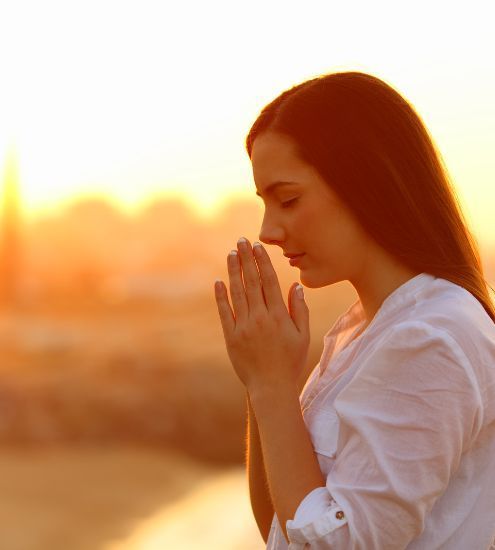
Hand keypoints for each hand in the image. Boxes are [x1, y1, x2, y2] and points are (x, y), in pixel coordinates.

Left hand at [214, 237, 309, 393]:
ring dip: (233, 272)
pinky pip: (225, 313)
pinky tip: (219, 281)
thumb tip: (295, 285)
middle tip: (241, 241)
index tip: (258, 247)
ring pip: (237, 293)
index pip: (269, 282)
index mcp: (278, 316)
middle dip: (246, 259)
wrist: (271, 388)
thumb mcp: (303, 336)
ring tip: (231, 254)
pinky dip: (221, 296)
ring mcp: (244, 327)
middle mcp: (260, 318)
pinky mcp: (231, 337)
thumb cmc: (291, 362)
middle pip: (251, 282)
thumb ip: (300, 310)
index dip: (262, 262)